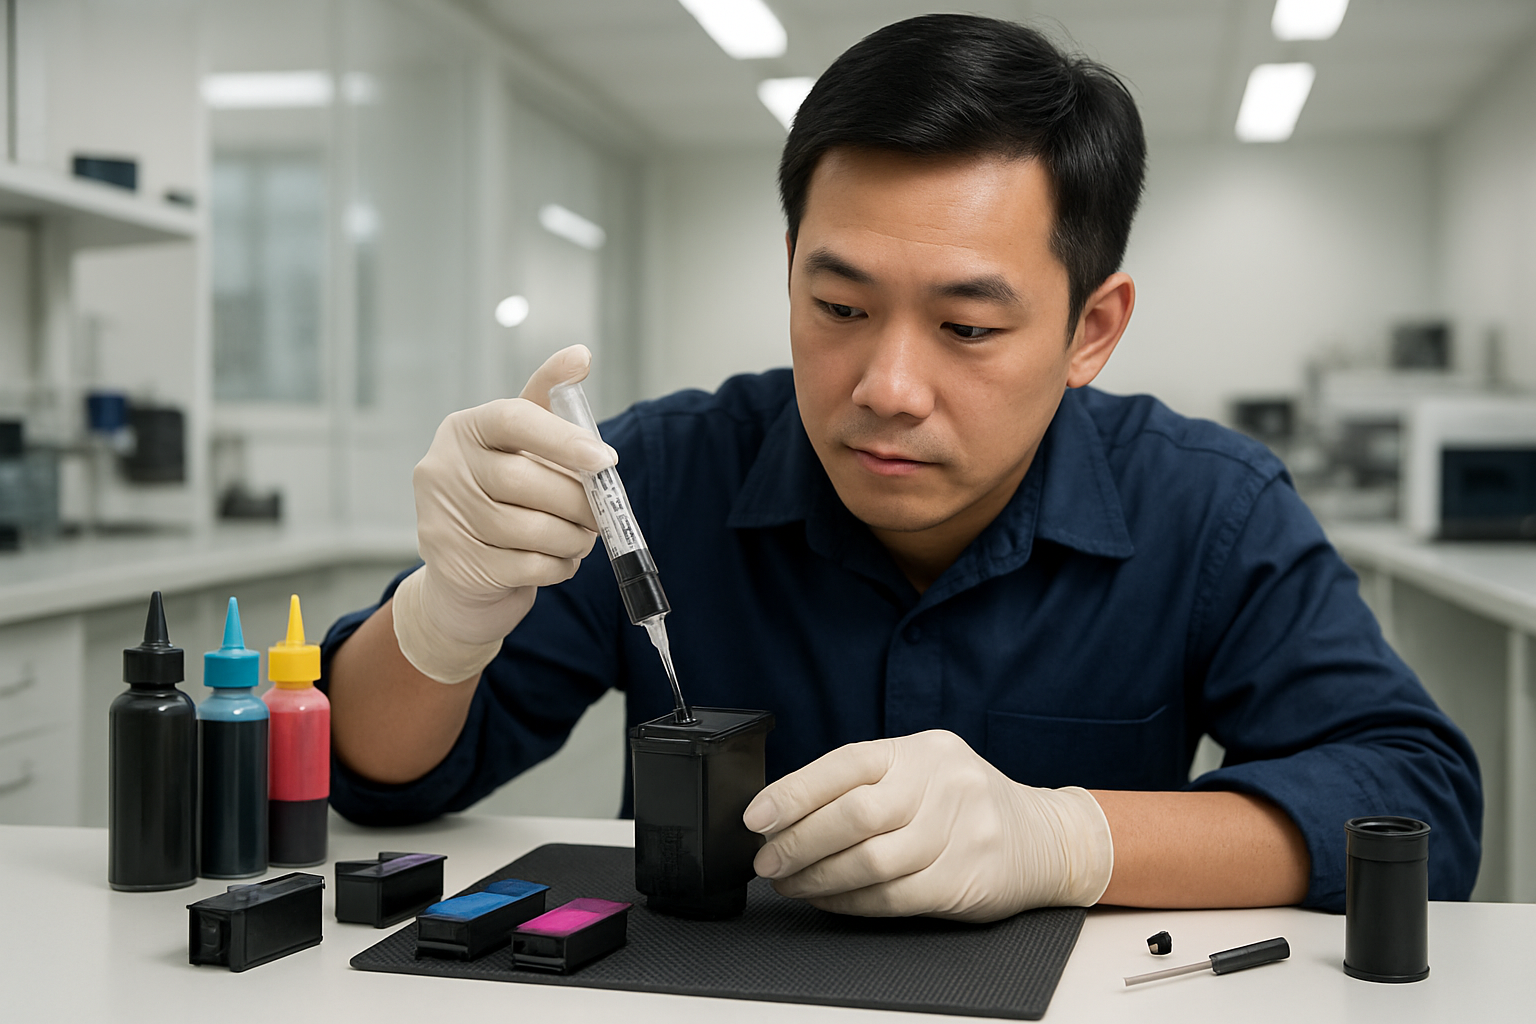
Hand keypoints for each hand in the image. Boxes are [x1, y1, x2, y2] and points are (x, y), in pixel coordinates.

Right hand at [392, 345, 617, 683]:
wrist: (465, 575)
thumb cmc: (504, 498)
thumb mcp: (521, 447)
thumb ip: (549, 403)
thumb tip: (581, 354)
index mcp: (464, 429)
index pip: (514, 420)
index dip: (564, 438)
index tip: (606, 460)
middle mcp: (443, 469)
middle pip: (526, 480)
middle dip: (578, 501)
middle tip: (602, 514)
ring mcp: (442, 519)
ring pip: (531, 529)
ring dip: (573, 538)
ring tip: (584, 538)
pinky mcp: (456, 566)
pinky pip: (528, 566)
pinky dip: (559, 566)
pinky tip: (562, 560)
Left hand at [743, 730, 1113, 921]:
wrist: (1043, 837)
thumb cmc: (963, 804)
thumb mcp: (921, 771)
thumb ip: (866, 783)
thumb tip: (785, 811)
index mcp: (919, 750)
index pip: (846, 763)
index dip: (794, 791)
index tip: (757, 817)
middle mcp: (941, 783)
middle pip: (854, 815)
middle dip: (798, 842)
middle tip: (768, 861)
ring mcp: (959, 831)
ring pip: (870, 862)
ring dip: (817, 878)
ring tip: (790, 882)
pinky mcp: (966, 879)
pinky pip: (892, 897)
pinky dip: (850, 902)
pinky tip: (828, 899)